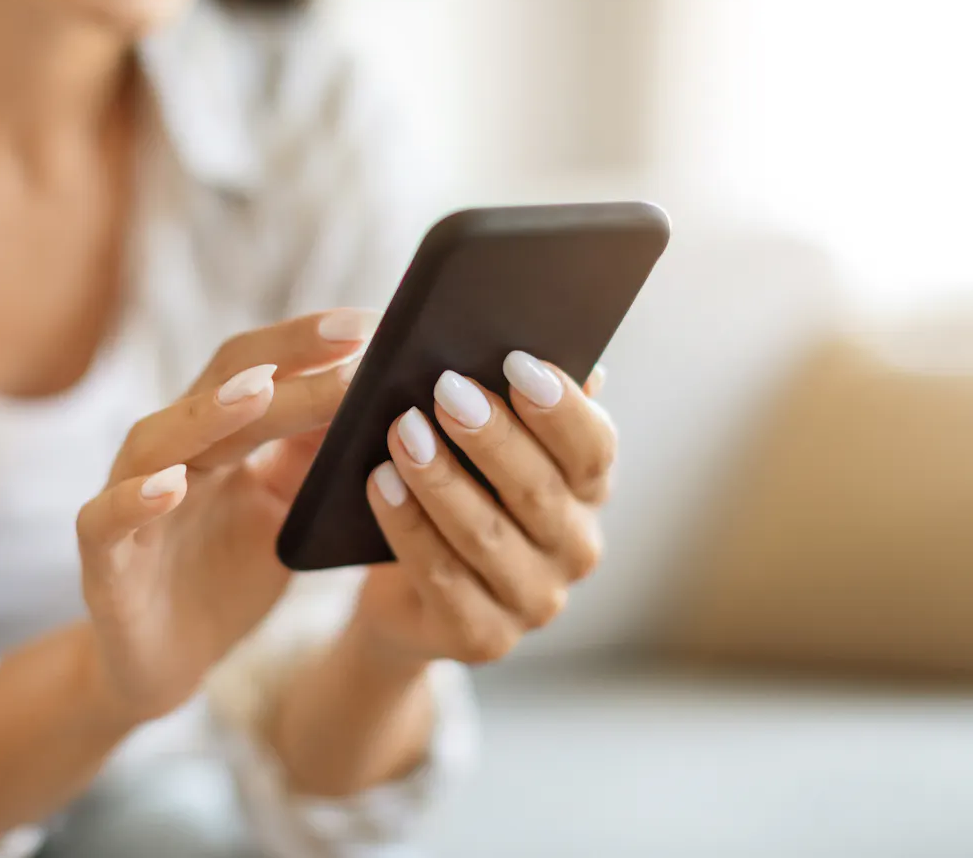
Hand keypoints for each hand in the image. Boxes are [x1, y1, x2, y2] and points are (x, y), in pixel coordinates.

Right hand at [73, 310, 374, 720]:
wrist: (163, 666)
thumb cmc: (225, 577)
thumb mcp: (285, 511)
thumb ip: (312, 456)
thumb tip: (371, 393)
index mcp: (217, 437)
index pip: (261, 368)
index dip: (311, 344)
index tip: (375, 323)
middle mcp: (172, 453)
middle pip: (221, 385)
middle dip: (284, 356)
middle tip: (348, 335)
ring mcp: (131, 499)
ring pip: (161, 440)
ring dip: (208, 412)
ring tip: (257, 390)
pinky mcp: (103, 558)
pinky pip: (109, 519)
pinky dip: (136, 498)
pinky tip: (169, 484)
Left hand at [349, 353, 612, 668]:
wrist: (405, 595)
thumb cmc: (452, 492)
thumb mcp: (478, 445)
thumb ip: (506, 399)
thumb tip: (526, 335)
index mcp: (587, 492)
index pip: (594, 448)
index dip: (561, 407)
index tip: (516, 363)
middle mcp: (576, 548)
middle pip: (540, 490)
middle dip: (492, 436)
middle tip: (444, 389)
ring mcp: (534, 601)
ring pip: (489, 535)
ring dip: (443, 480)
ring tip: (402, 432)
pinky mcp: (483, 637)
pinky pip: (443, 577)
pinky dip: (408, 526)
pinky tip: (378, 485)